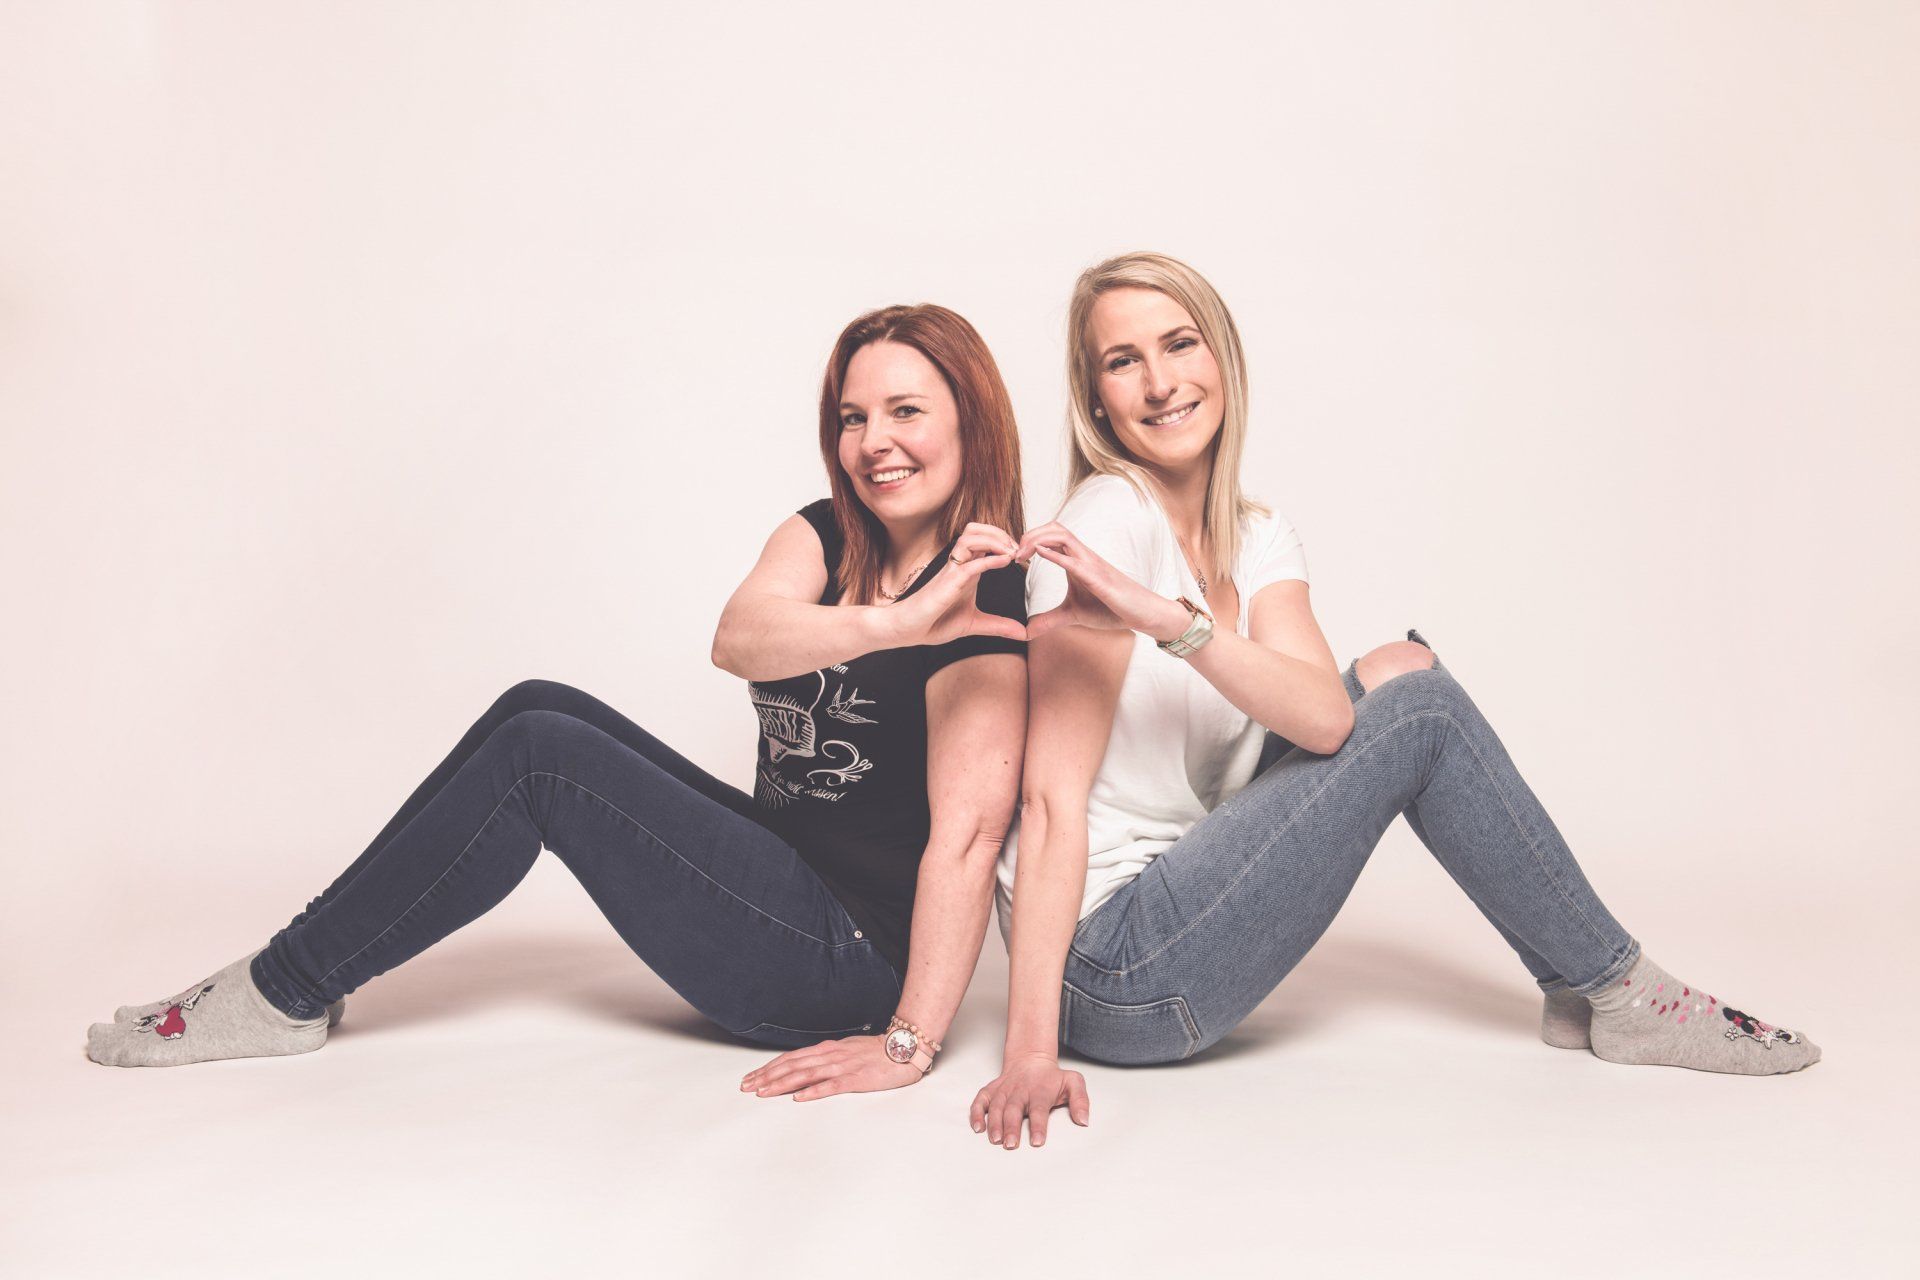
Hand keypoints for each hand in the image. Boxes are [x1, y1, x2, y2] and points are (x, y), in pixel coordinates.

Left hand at [739, 1034, 921, 1101]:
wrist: (905, 1048)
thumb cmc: (876, 1053)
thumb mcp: (846, 1051)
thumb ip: (826, 1059)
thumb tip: (805, 1069)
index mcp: (827, 1050)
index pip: (791, 1058)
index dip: (769, 1068)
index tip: (751, 1079)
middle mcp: (831, 1055)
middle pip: (793, 1065)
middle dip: (767, 1077)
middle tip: (746, 1087)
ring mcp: (843, 1066)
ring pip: (806, 1074)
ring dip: (782, 1083)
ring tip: (763, 1092)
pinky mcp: (857, 1078)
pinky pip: (832, 1085)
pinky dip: (813, 1091)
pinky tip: (799, 1098)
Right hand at [882, 522, 1026, 647]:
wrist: (908, 631)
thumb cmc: (934, 623)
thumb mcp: (974, 624)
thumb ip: (998, 626)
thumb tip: (1023, 634)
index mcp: (966, 570)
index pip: (984, 540)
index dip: (1004, 539)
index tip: (1022, 554)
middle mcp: (959, 565)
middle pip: (976, 530)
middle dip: (1000, 532)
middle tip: (1018, 548)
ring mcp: (951, 572)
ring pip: (970, 538)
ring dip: (994, 540)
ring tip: (1012, 551)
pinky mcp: (946, 583)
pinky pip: (968, 564)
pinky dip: (989, 560)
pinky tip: (1005, 561)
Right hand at [968, 1053, 1090, 1149]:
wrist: (1031, 1058)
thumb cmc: (1052, 1077)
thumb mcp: (1073, 1082)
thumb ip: (1081, 1100)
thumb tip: (1084, 1120)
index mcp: (1040, 1091)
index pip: (1039, 1109)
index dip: (1038, 1125)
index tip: (1037, 1141)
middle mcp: (1020, 1091)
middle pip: (1014, 1109)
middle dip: (1012, 1127)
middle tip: (1011, 1145)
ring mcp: (1004, 1090)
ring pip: (996, 1107)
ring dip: (994, 1123)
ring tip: (995, 1140)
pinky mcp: (991, 1090)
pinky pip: (980, 1101)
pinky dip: (976, 1113)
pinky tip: (977, 1127)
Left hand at [1014, 522, 1189, 642]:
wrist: (1142, 613)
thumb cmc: (1112, 608)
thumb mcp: (1073, 615)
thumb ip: (1050, 619)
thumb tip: (1027, 631)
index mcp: (1076, 561)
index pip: (1051, 536)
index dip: (1029, 539)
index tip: (1013, 557)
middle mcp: (1083, 556)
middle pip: (1054, 528)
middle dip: (1030, 534)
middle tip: (1013, 554)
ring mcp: (1091, 564)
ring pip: (1063, 536)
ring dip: (1038, 539)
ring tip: (1021, 554)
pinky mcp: (1098, 578)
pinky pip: (1075, 560)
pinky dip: (1055, 554)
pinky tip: (1040, 554)